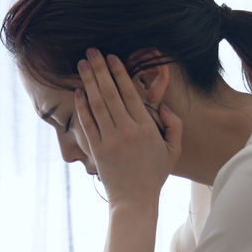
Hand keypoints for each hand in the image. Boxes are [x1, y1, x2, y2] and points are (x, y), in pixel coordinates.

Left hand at [74, 48, 182, 206]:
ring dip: (88, 81)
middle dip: (100, 69)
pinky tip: (78, 91)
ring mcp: (110, 139)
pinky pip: (88, 123)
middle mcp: (127, 130)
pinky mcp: (97, 149)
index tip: (113, 57)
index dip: (120, 73)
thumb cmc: (154, 174)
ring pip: (97, 104)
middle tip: (92, 51)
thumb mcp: (173, 150)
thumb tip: (161, 104)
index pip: (131, 93)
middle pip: (111, 93)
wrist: (135, 200)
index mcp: (146, 128)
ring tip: (82, 64)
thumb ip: (173, 124)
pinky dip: (82, 106)